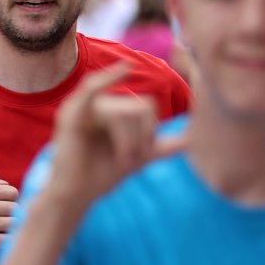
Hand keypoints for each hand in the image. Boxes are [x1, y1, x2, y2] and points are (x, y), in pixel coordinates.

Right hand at [0, 170, 19, 264]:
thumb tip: (6, 184)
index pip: (13, 193)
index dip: (10, 201)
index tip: (2, 209)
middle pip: (17, 208)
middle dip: (11, 215)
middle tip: (0, 221)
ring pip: (16, 223)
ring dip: (11, 229)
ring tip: (0, 231)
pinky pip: (11, 238)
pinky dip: (9, 241)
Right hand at [44, 65, 178, 218]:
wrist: (75, 196)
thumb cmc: (101, 175)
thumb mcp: (136, 158)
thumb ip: (160, 148)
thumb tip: (191, 141)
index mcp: (114, 109)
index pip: (147, 106)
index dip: (151, 131)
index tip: (143, 157)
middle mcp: (100, 103)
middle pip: (139, 107)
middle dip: (141, 138)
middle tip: (132, 163)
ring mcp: (84, 106)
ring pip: (125, 112)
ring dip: (129, 142)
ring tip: (123, 163)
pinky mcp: (73, 114)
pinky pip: (93, 88)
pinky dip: (109, 77)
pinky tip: (126, 67)